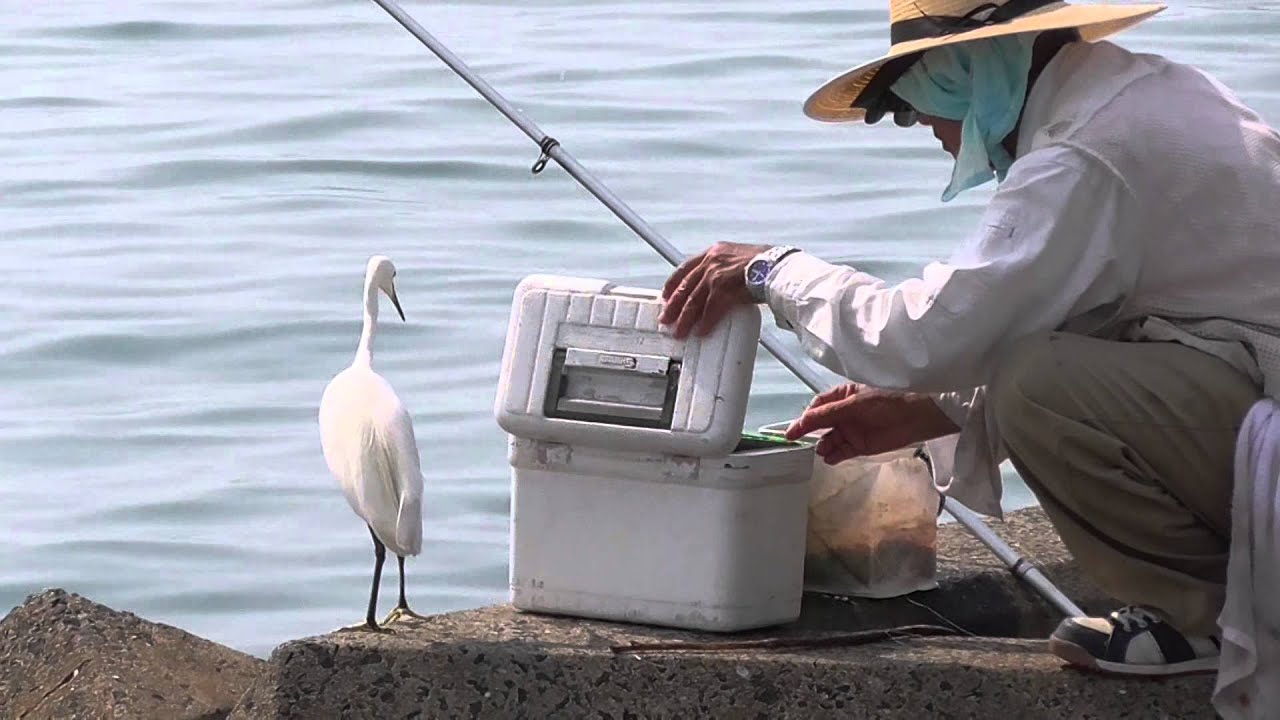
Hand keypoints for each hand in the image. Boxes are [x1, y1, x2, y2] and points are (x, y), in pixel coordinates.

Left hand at [659, 241, 769, 338]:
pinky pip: (710, 311)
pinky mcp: (724, 291)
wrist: (778, 265)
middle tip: (665, 319)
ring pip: (694, 302)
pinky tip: (701, 332)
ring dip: (686, 319)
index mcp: (714, 252)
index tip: (666, 294)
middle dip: (673, 306)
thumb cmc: (766, 263)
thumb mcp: (739, 257)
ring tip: (680, 332)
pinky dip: (705, 323)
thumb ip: (725, 269)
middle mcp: (712, 262)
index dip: (673, 283)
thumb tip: (721, 285)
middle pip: (685, 287)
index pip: (685, 267)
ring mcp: (716, 276)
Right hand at [783, 383, 958, 464]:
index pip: (817, 407)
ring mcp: (853, 429)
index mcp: (843, 396)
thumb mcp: (854, 404)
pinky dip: (835, 456)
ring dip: (823, 445)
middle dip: (810, 433)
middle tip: (797, 443)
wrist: (918, 416)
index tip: (793, 430)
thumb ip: (828, 414)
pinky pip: (843, 451)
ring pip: (831, 439)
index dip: (804, 418)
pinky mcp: (862, 445)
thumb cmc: (887, 400)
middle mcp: (845, 412)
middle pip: (821, 424)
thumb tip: (803, 420)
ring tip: (820, 451)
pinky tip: (828, 458)